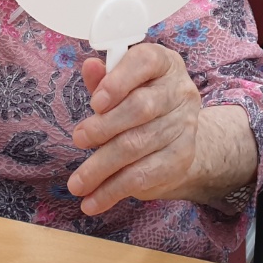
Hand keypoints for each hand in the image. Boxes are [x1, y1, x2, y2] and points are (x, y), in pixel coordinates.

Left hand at [68, 43, 201, 215]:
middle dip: (105, 126)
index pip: (145, 62)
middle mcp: (179, 90)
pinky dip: (115, 190)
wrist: (175, 135)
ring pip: (140, 145)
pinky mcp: (182, 157)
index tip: (95, 102)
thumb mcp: (120, 85)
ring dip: (102, 166)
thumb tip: (90, 66)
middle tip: (78, 139)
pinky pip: (146, 174)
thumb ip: (103, 78)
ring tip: (77, 183)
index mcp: (163, 62)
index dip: (119, 81)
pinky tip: (94, 200)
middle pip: (141, 107)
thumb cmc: (138, 100)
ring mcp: (185, 124)